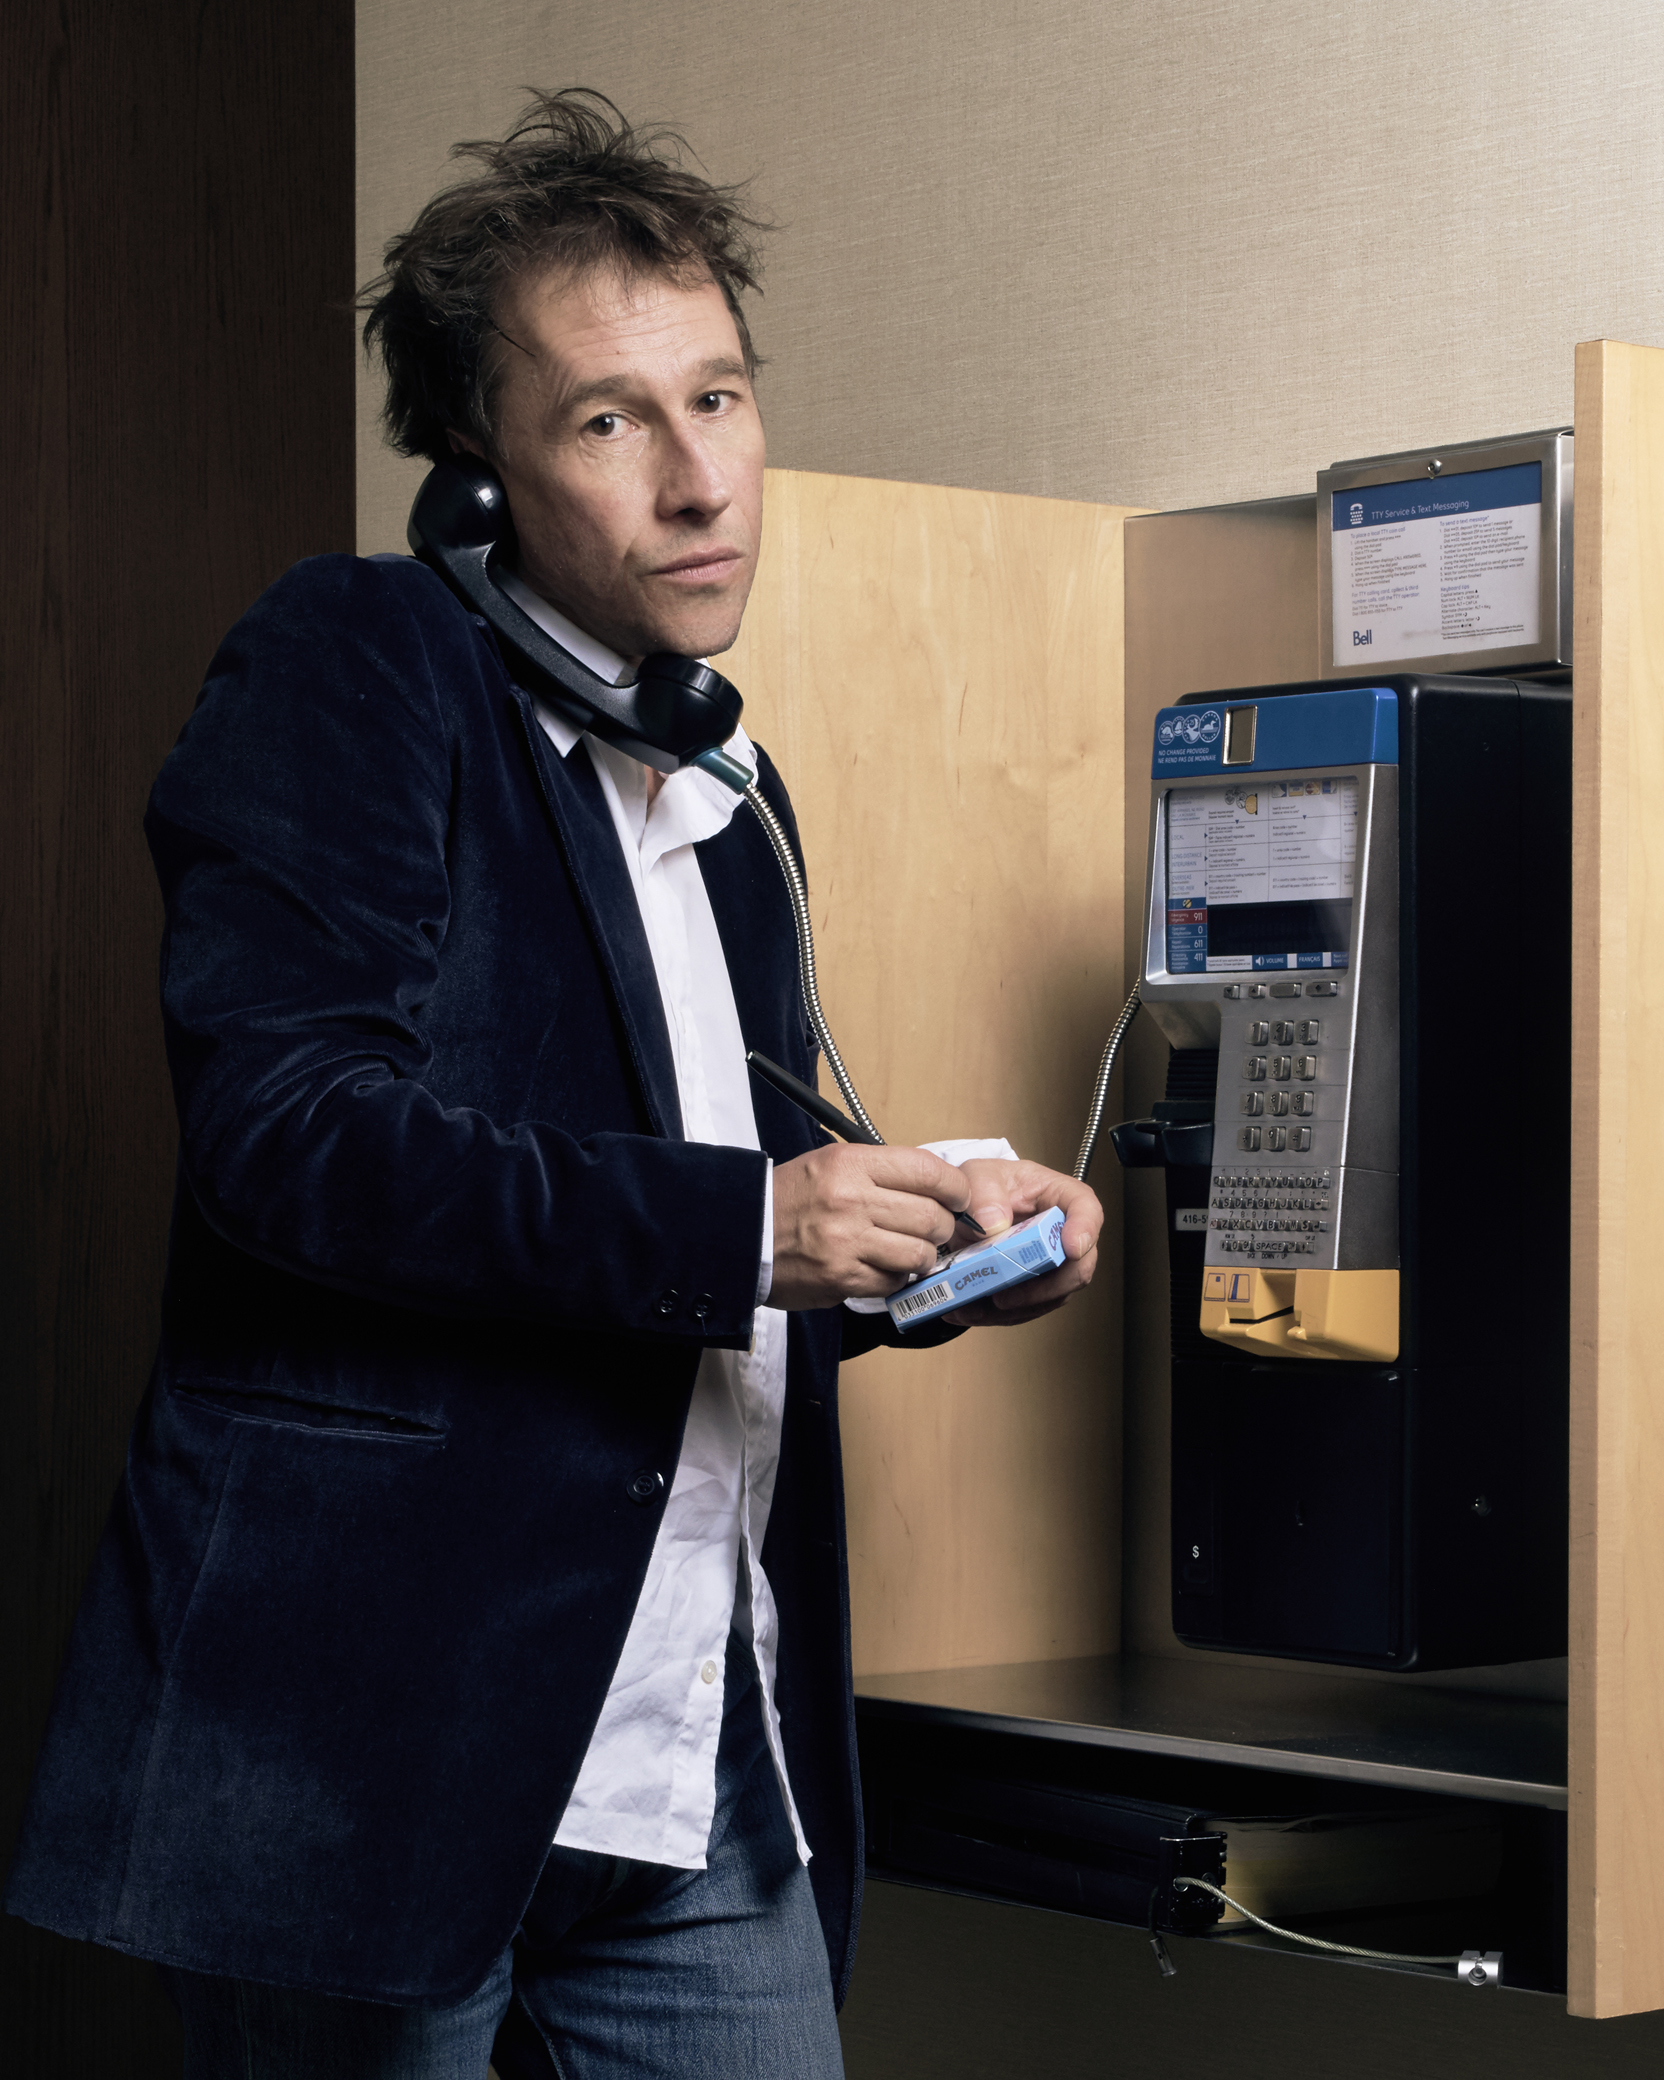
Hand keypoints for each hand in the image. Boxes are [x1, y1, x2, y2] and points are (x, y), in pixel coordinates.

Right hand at [769, 1144, 968, 1310]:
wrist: (742, 1233)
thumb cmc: (791, 1197)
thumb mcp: (832, 1164)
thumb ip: (883, 1172)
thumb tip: (938, 1186)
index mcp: (851, 1164)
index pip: (927, 1171)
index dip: (955, 1187)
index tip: (960, 1197)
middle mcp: (851, 1200)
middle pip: (931, 1216)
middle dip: (944, 1227)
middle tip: (937, 1229)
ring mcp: (846, 1242)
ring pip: (919, 1253)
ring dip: (922, 1256)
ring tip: (909, 1251)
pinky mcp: (842, 1277)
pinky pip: (893, 1281)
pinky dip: (896, 1277)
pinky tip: (882, 1267)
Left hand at [941, 1158, 1102, 1327]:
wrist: (969, 1209)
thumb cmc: (986, 1185)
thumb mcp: (977, 1175)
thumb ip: (983, 1191)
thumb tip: (994, 1223)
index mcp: (1060, 1196)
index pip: (1087, 1210)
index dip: (1085, 1230)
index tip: (1072, 1248)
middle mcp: (1063, 1235)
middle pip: (1076, 1268)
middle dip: (1043, 1288)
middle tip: (1006, 1295)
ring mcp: (1051, 1265)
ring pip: (1049, 1297)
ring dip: (1012, 1308)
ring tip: (972, 1307)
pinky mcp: (1034, 1288)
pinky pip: (1024, 1310)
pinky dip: (995, 1315)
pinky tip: (967, 1310)